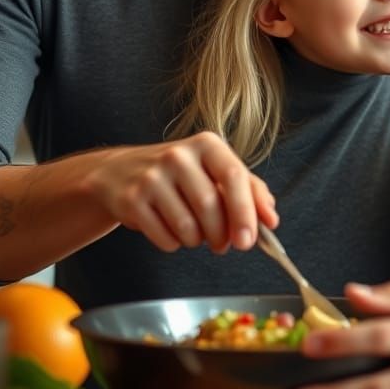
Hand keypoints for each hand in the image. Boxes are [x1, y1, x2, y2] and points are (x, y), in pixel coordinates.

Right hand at [82, 131, 277, 251]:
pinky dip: (175, 244)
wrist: (119, 172)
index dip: (245, 211)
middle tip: (224, 244)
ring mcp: (152, 177)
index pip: (234, 176)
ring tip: (195, 233)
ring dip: (198, 241)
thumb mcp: (215, 169)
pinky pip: (166, 239)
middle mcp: (178, 155)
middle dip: (222, 234)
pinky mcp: (132, 200)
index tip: (249, 239)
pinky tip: (170, 230)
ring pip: (188, 228)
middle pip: (211, 206)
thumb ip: (249, 189)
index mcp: (207, 144)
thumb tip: (270, 218)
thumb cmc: (179, 174)